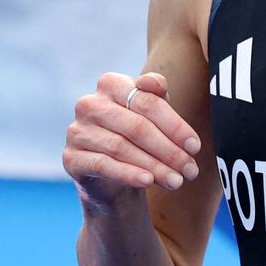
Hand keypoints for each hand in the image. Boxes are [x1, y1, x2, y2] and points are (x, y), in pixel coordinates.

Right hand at [63, 71, 202, 207]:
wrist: (114, 176)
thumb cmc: (138, 138)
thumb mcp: (153, 114)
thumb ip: (157, 96)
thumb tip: (156, 83)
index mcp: (111, 84)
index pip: (147, 102)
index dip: (175, 125)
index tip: (195, 147)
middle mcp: (89, 103)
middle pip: (136, 126)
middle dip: (168, 150)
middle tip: (190, 169)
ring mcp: (77, 130)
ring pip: (121, 147)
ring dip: (154, 167)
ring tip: (176, 181)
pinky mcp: (71, 157)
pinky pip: (103, 164)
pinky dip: (128, 174)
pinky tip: (148, 182)